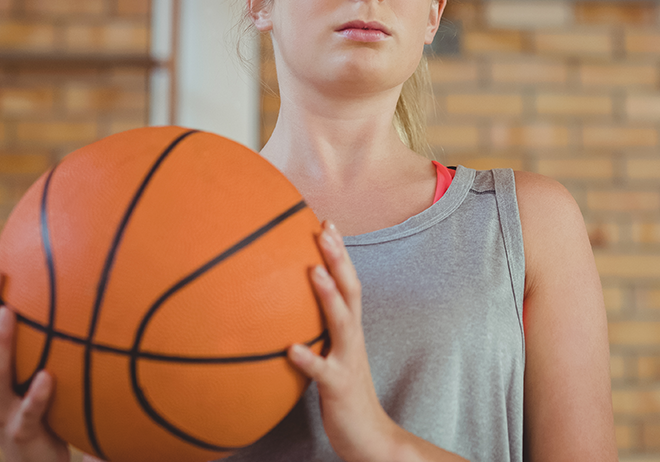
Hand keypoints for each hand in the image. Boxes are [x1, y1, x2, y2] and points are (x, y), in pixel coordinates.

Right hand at [0, 257, 68, 461]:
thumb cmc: (37, 410)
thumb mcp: (31, 370)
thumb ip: (39, 339)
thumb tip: (67, 288)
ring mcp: (1, 412)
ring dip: (1, 343)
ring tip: (9, 313)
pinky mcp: (22, 433)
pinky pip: (30, 412)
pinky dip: (36, 394)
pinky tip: (49, 376)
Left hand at [287, 222, 403, 461]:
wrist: (371, 438)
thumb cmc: (346, 395)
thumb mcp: (333, 357)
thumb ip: (318, 334)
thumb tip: (288, 318)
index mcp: (350, 330)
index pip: (348, 283)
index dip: (339, 253)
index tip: (326, 222)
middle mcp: (353, 339)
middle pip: (350, 290)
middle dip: (338, 258)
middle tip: (324, 228)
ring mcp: (348, 361)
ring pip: (342, 322)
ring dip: (328, 295)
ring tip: (311, 270)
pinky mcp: (339, 388)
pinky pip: (322, 372)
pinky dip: (308, 359)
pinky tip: (291, 350)